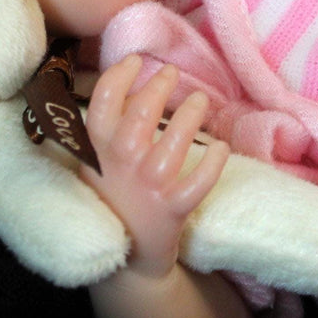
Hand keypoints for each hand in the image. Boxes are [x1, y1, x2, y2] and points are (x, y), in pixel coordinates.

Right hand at [81, 56, 228, 277]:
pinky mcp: (173, 208)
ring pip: (173, 144)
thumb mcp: (96, 163)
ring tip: (200, 100)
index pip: (102, 102)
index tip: (136, 60)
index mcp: (97, 150)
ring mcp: (148, 186)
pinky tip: (221, 148)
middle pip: (140, 114)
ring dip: (189, 117)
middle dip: (158, 87)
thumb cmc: (114, 198)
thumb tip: (131, 87)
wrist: (127, 258)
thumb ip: (109, 127)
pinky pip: (198, 183)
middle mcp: (121, 164)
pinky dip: (212, 164)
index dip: (119, 75)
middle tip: (171, 73)